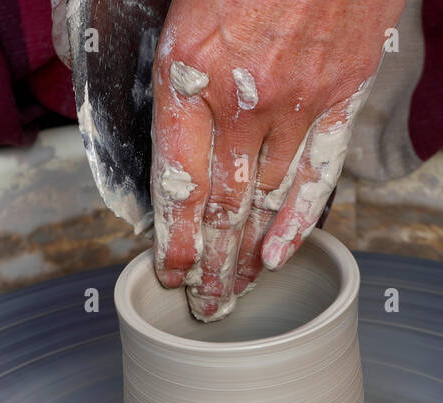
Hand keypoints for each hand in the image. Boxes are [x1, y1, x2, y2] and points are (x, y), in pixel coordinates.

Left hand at [151, 0, 404, 318]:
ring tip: (236, 292)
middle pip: (224, 206)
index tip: (170, 274)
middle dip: (213, 264)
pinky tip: (280, 255)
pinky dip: (298, 220)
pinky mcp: (341, 95)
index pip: (179, 183)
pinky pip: (318, 173)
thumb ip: (154, 54)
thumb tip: (102, 73)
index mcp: (190, 72)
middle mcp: (243, 100)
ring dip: (248, 253)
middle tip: (206, 308)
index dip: (175, 239)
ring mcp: (298, 102)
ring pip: (266, 198)